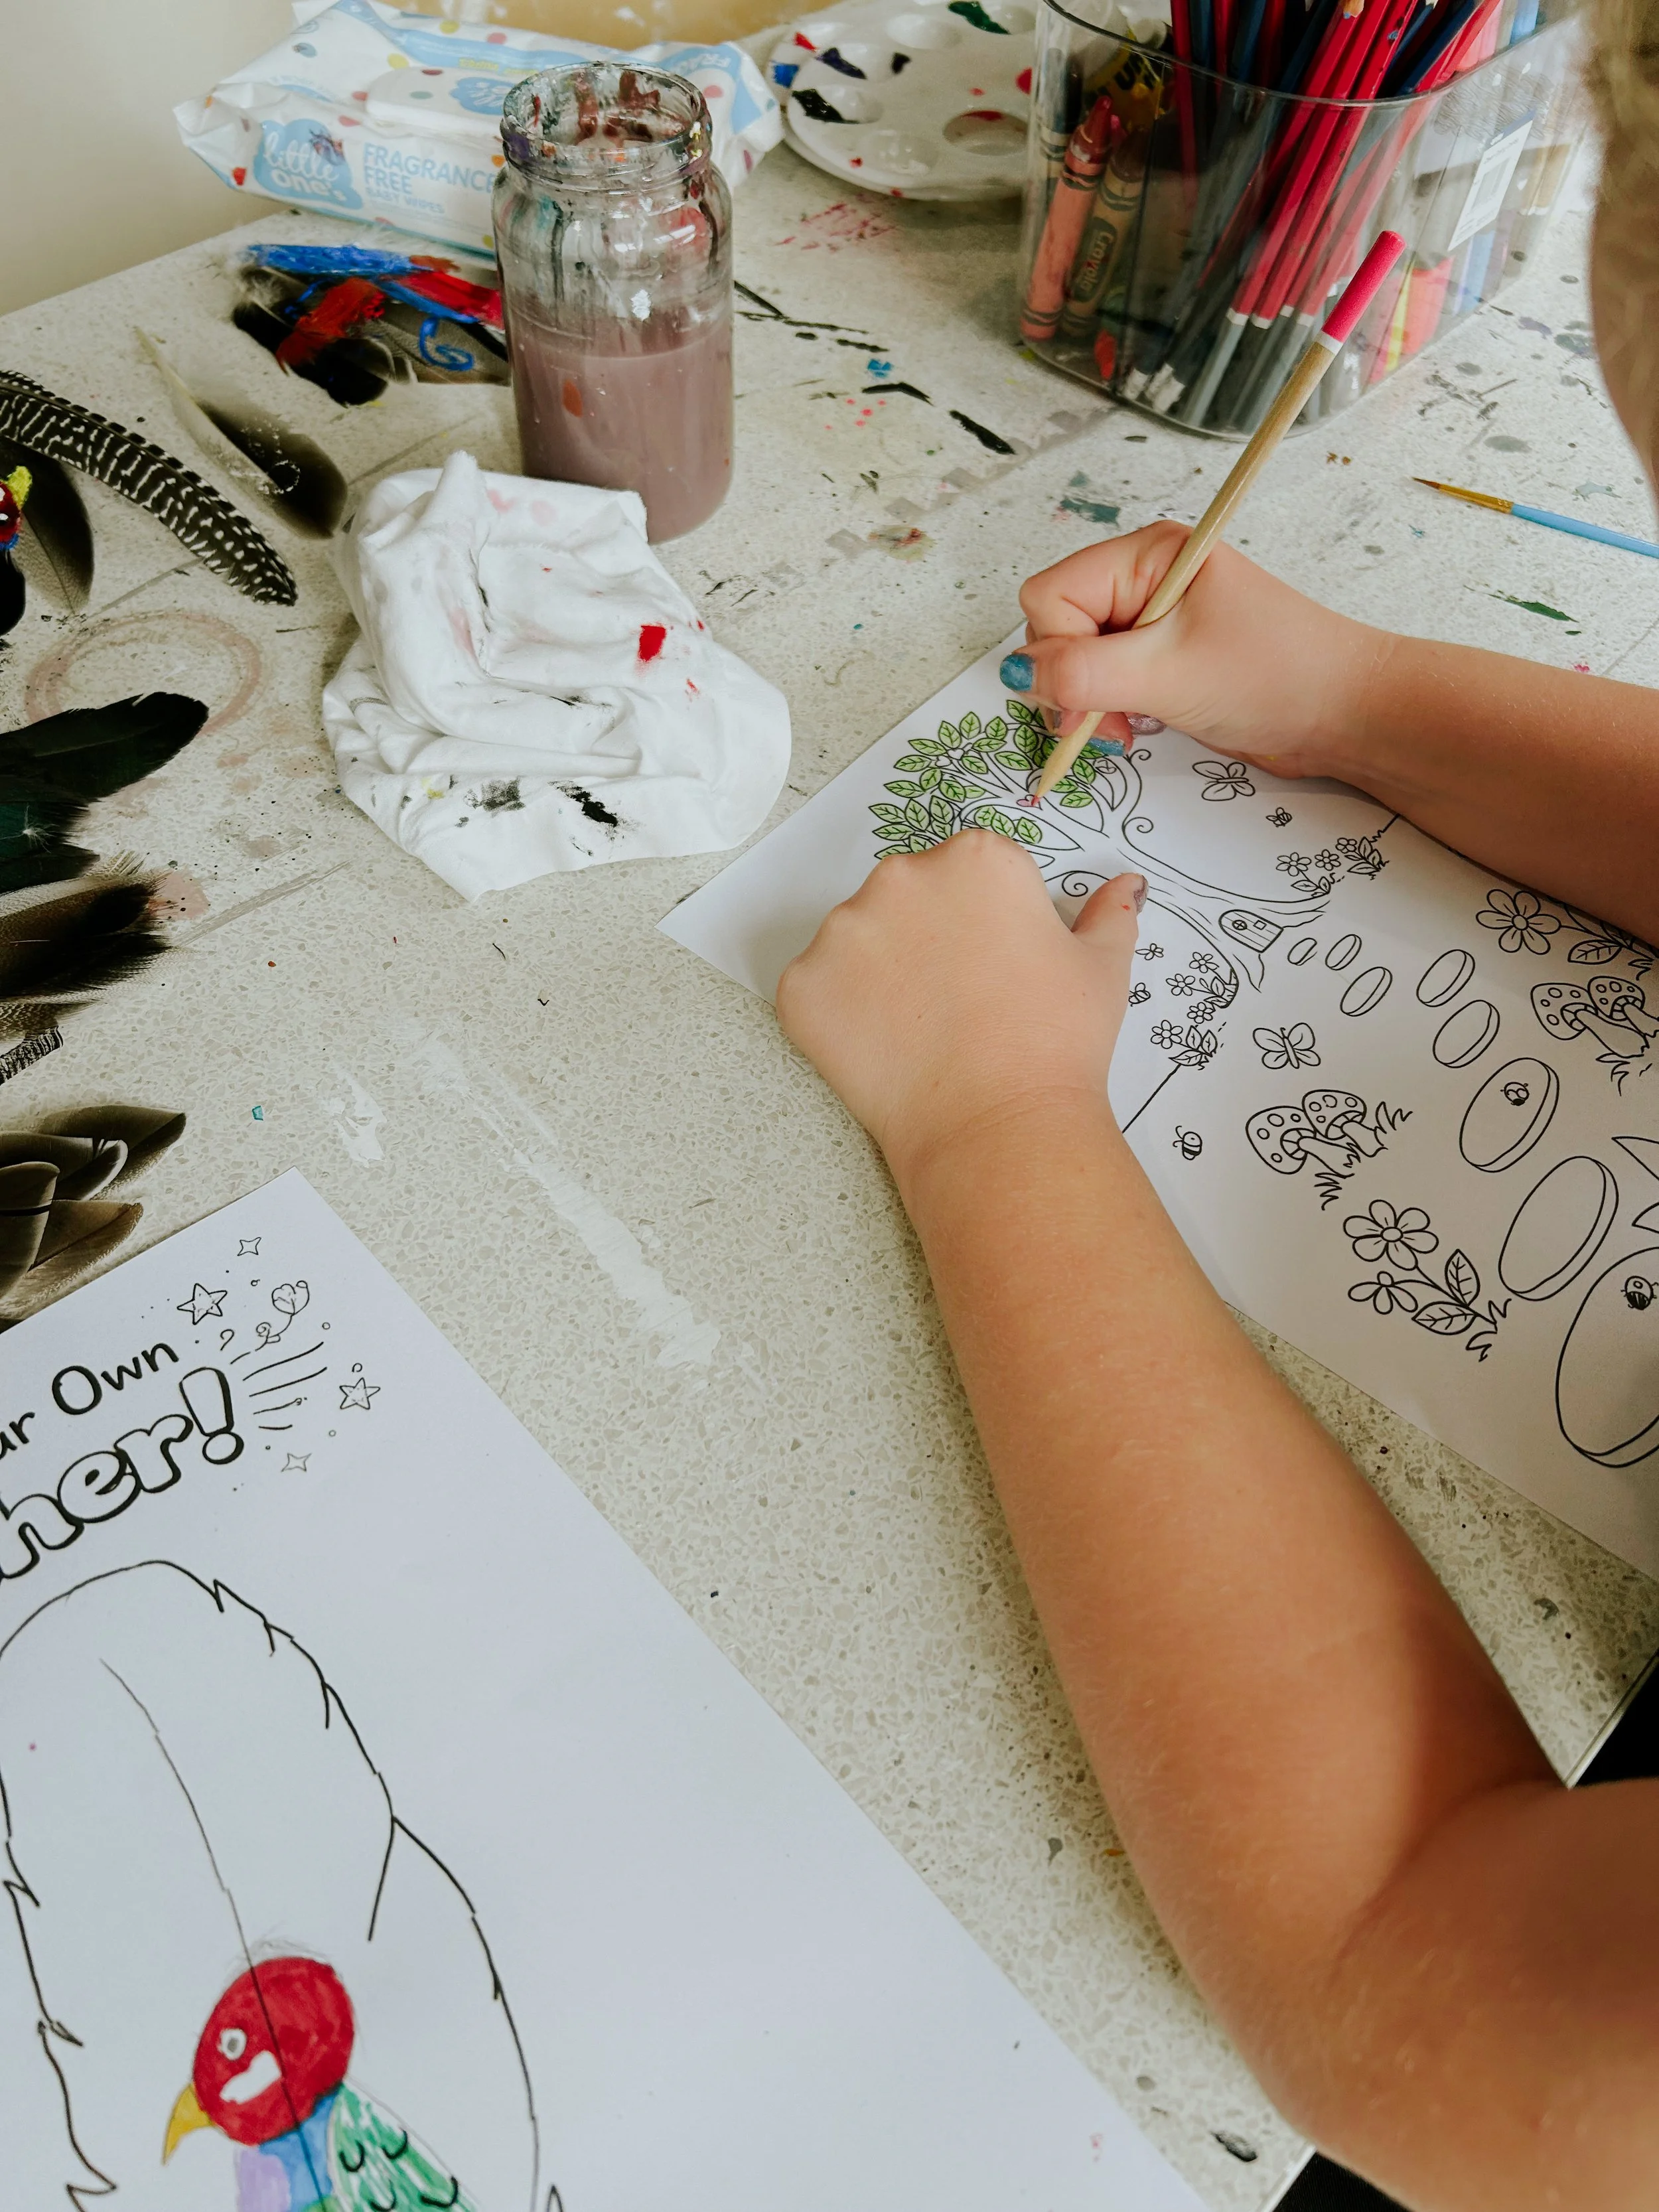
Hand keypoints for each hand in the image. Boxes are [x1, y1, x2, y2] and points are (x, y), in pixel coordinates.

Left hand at [776, 830, 1144, 1189]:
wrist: (997, 1126)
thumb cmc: (1057, 1044)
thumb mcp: (1102, 968)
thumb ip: (1108, 914)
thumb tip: (1124, 887)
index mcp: (976, 859)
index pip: (971, 870)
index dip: (988, 922)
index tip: (997, 965)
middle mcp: (902, 877)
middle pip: (909, 895)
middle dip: (929, 938)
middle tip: (962, 1001)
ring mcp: (843, 931)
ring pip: (860, 940)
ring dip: (882, 973)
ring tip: (924, 1030)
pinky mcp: (803, 985)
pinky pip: (819, 988)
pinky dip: (841, 1015)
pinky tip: (885, 1050)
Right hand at [1012, 523, 1389, 779]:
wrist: (1346, 713)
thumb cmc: (1277, 676)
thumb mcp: (1168, 675)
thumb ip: (1084, 674)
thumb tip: (1017, 674)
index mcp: (1147, 555)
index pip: (1051, 595)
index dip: (1056, 652)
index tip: (1088, 702)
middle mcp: (1144, 578)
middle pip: (1056, 625)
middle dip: (1069, 682)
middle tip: (1109, 725)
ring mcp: (1153, 619)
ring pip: (1076, 657)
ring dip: (1089, 702)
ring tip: (1129, 728)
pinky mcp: (1163, 657)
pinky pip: (1105, 678)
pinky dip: (1109, 709)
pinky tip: (1139, 725)